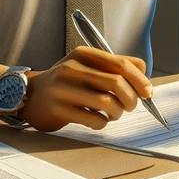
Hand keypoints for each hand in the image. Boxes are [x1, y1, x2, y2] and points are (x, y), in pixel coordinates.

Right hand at [21, 46, 152, 131]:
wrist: (30, 95)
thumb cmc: (67, 83)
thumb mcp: (87, 66)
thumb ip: (114, 68)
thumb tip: (145, 79)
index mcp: (84, 54)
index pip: (121, 64)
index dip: (140, 79)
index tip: (147, 92)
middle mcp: (73, 68)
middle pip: (116, 83)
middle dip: (131, 99)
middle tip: (130, 106)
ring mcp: (63, 89)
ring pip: (107, 103)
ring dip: (117, 113)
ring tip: (113, 114)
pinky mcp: (58, 110)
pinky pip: (93, 120)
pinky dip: (102, 124)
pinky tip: (97, 121)